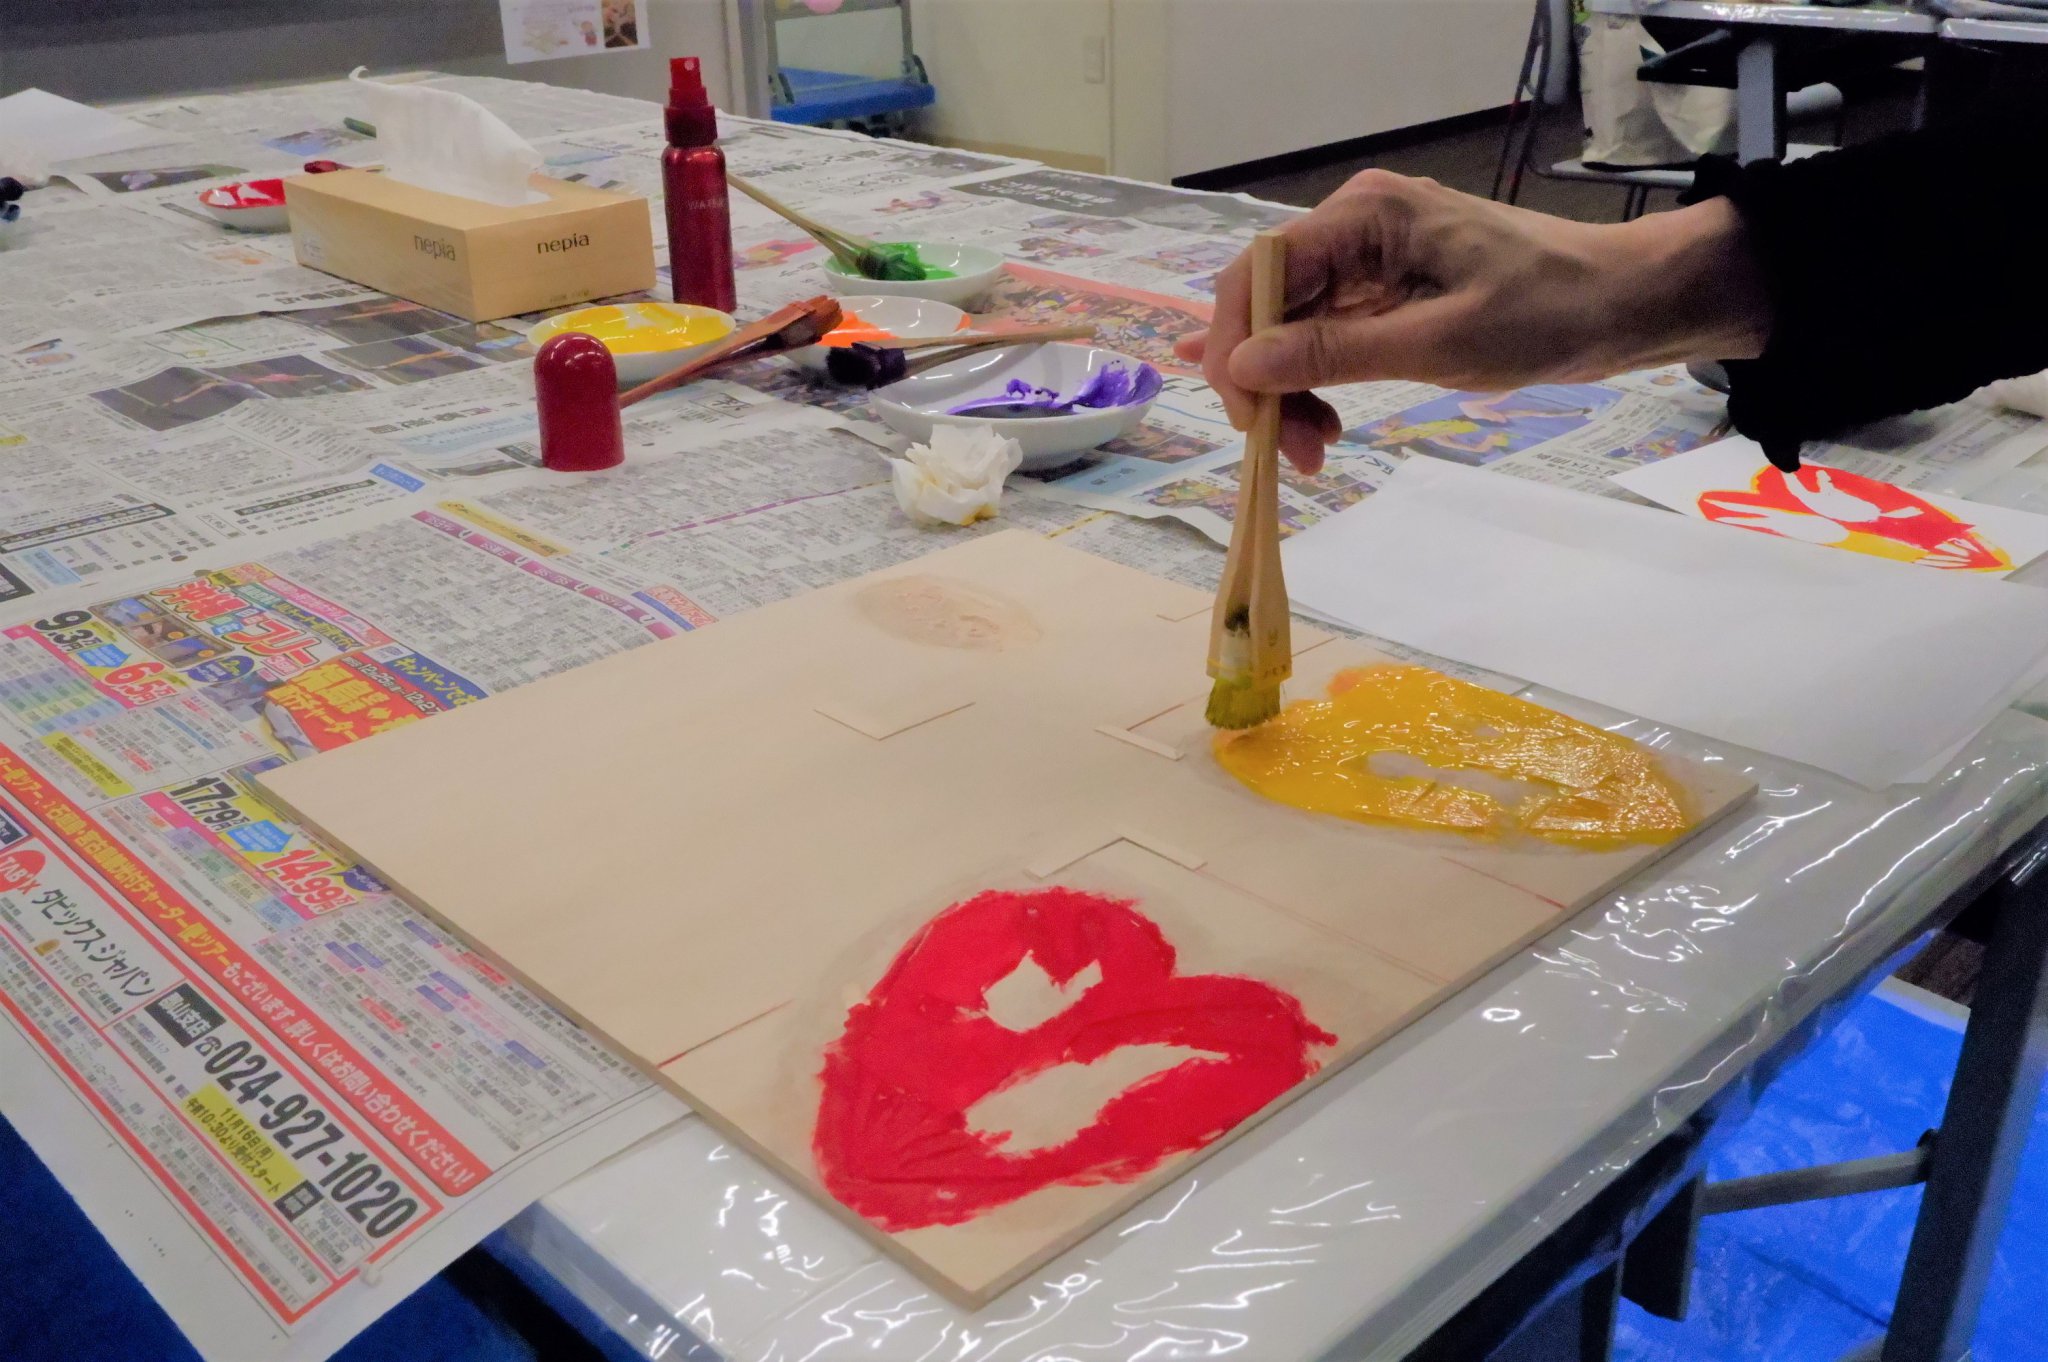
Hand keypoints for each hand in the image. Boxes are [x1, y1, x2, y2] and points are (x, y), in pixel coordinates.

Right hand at [1174, 170, 1769, 473]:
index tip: (1250, 419)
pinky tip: (1317, 423)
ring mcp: (1369, 258)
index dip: (1236, 347)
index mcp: (1364, 215)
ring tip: (1317, 448)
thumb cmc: (1546, 313)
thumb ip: (1336, 353)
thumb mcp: (1439, 342)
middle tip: (1292, 452)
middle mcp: (1354, 225)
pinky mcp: (1386, 290)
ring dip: (1291, 391)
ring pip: (1291, 329)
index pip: (1258, 275)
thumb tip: (1241, 366)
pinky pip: (1327, 336)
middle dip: (1266, 381)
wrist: (1624, 304)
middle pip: (1268, 305)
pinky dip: (1320, 383)